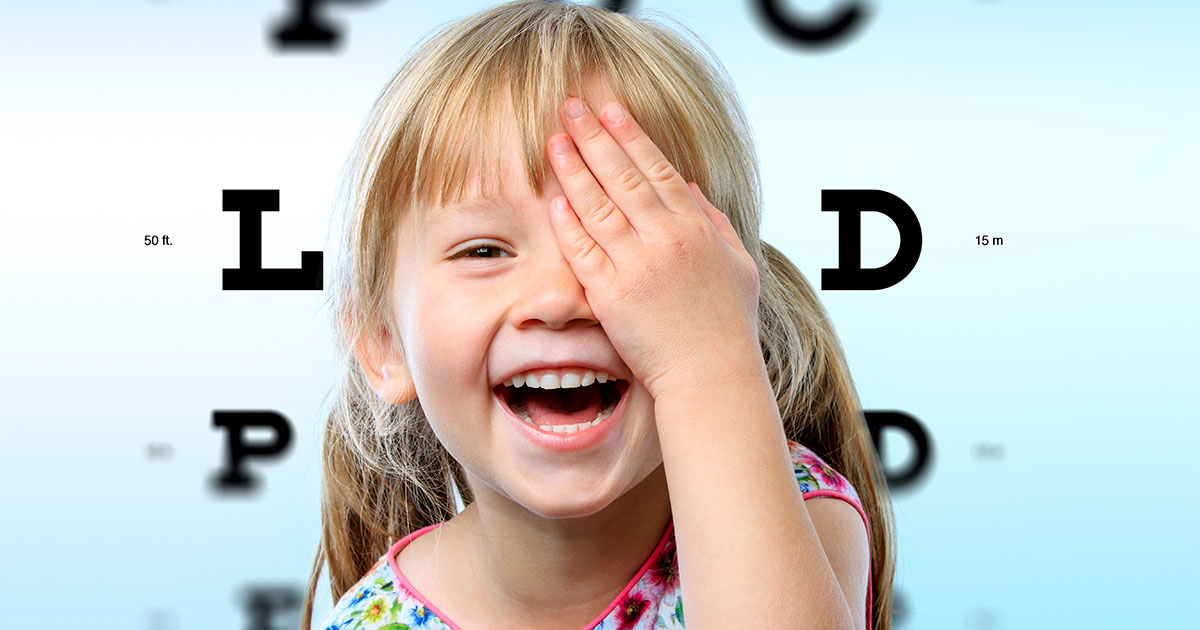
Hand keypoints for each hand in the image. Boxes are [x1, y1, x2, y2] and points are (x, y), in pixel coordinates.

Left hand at [545, 97, 762, 401]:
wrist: (711, 376)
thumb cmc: (728, 326)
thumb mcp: (738, 264)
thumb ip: (715, 221)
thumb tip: (691, 187)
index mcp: (696, 228)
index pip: (658, 169)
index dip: (631, 136)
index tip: (611, 110)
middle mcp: (666, 240)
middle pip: (622, 176)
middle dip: (593, 137)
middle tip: (570, 107)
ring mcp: (637, 266)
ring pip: (598, 205)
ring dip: (573, 169)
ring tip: (554, 141)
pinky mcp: (612, 295)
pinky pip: (583, 250)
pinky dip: (568, 222)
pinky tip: (553, 198)